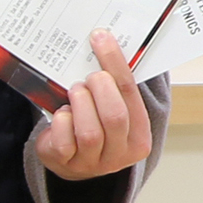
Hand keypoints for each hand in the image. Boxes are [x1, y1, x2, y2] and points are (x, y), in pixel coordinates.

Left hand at [34, 30, 151, 181]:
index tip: (101, 38)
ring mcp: (94, 162)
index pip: (131, 94)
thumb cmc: (95, 124)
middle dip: (99, 88)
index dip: (115, 63)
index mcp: (140, 136)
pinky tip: (62, 112)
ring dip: (80, 104)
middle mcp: (121, 153)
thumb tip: (104, 40)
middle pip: (114, 116)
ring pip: (90, 132)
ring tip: (75, 91)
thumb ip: (114, 86)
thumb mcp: (111, 109)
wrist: (71, 159)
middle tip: (88, 76)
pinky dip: (62, 121)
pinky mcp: (67, 163)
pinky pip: (65, 142)